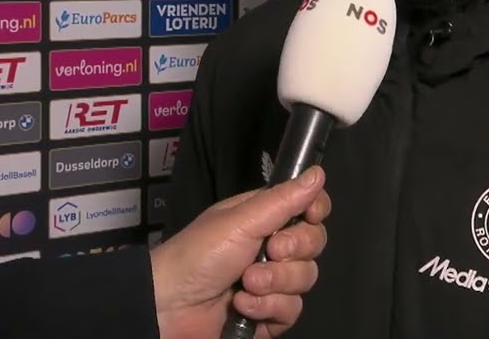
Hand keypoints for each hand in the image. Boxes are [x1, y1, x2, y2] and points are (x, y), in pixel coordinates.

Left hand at [150, 166, 331, 338]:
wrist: (170, 306)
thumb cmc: (199, 254)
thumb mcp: (240, 221)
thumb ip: (283, 199)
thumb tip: (318, 173)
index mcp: (265, 218)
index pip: (309, 209)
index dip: (316, 211)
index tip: (310, 215)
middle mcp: (272, 247)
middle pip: (313, 244)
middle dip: (293, 250)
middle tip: (269, 250)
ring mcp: (273, 282)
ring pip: (305, 278)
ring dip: (275, 282)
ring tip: (245, 283)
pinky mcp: (270, 315)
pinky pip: (292, 310)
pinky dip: (267, 308)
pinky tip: (243, 305)